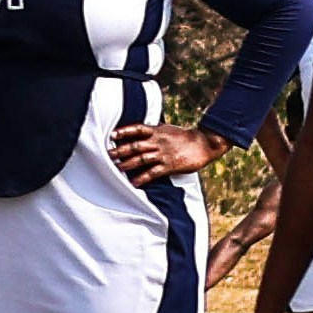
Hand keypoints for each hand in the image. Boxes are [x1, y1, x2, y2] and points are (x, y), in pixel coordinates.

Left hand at [106, 120, 225, 187]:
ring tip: (117, 168)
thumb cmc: (185, 136)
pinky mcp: (169, 166)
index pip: (137, 129)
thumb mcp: (168, 129)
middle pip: (135, 145)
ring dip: (127, 164)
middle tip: (108, 154)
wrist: (204, 143)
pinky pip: (153, 173)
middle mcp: (158, 142)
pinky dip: (142, 178)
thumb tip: (140, 132)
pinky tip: (134, 183)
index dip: (124, 131)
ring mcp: (163, 154)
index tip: (112, 135)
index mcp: (157, 131)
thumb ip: (154, 131)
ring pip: (141, 159)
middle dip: (120, 150)